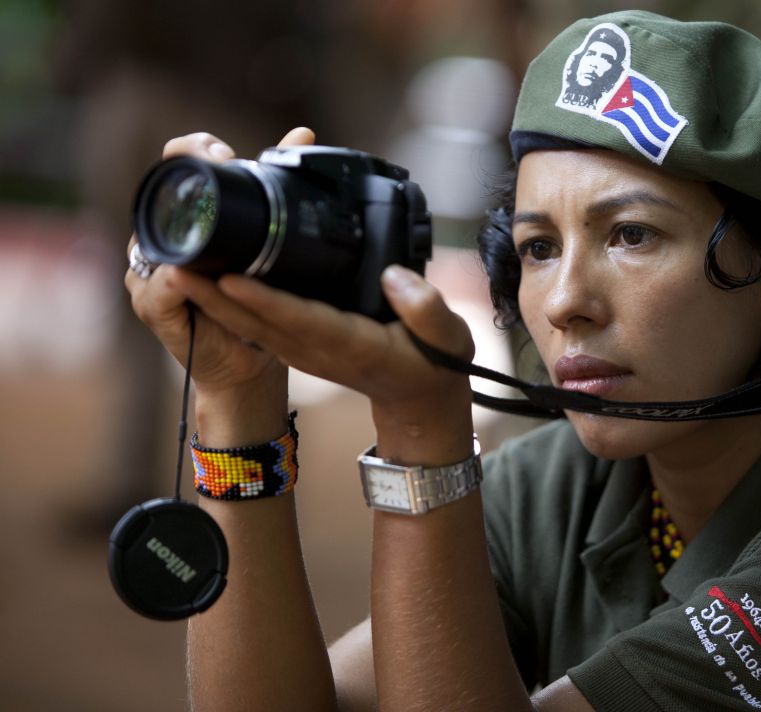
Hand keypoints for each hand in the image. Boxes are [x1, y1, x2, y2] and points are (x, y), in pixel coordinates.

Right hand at [124, 127, 315, 395]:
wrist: (252, 362)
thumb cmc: (257, 300)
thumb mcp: (271, 239)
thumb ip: (278, 184)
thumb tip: (301, 133)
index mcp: (187, 217)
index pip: (176, 161)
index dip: (193, 148)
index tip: (226, 152)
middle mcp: (160, 240)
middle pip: (160, 195)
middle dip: (187, 180)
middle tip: (222, 165)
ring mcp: (149, 272)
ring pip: (156, 239)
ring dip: (183, 231)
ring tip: (211, 224)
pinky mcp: (151, 306)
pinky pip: (160, 285)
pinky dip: (178, 280)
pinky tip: (190, 275)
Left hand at [170, 262, 475, 452]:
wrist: (422, 400)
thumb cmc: (436, 365)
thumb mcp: (448, 338)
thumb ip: (426, 310)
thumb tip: (395, 277)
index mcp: (350, 344)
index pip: (298, 319)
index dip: (262, 300)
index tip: (227, 278)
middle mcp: (318, 349)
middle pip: (257, 322)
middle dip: (214, 296)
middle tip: (175, 264)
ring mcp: (306, 350)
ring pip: (250, 324)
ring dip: (212, 299)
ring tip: (178, 265)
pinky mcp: (302, 345)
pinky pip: (258, 324)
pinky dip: (230, 302)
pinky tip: (210, 279)